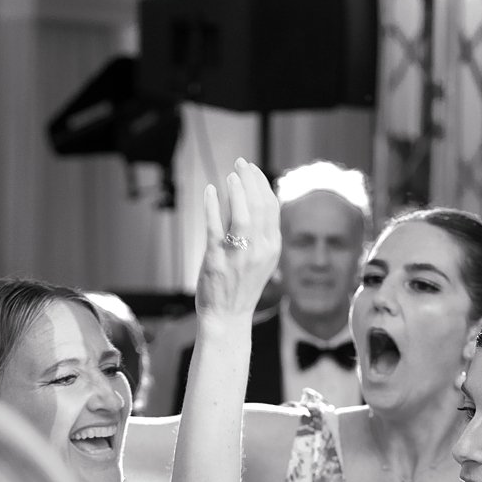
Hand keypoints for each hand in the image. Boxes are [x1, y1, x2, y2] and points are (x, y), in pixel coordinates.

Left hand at [196, 157, 280, 324]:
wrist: (228, 317)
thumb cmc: (240, 287)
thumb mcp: (261, 260)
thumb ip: (259, 234)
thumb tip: (252, 202)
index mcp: (272, 248)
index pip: (272, 208)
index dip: (262, 184)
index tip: (252, 170)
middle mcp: (260, 250)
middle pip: (260, 206)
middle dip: (251, 180)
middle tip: (240, 164)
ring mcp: (239, 256)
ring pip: (243, 215)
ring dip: (237, 190)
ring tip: (230, 174)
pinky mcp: (217, 260)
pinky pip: (215, 227)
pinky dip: (212, 205)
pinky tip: (209, 191)